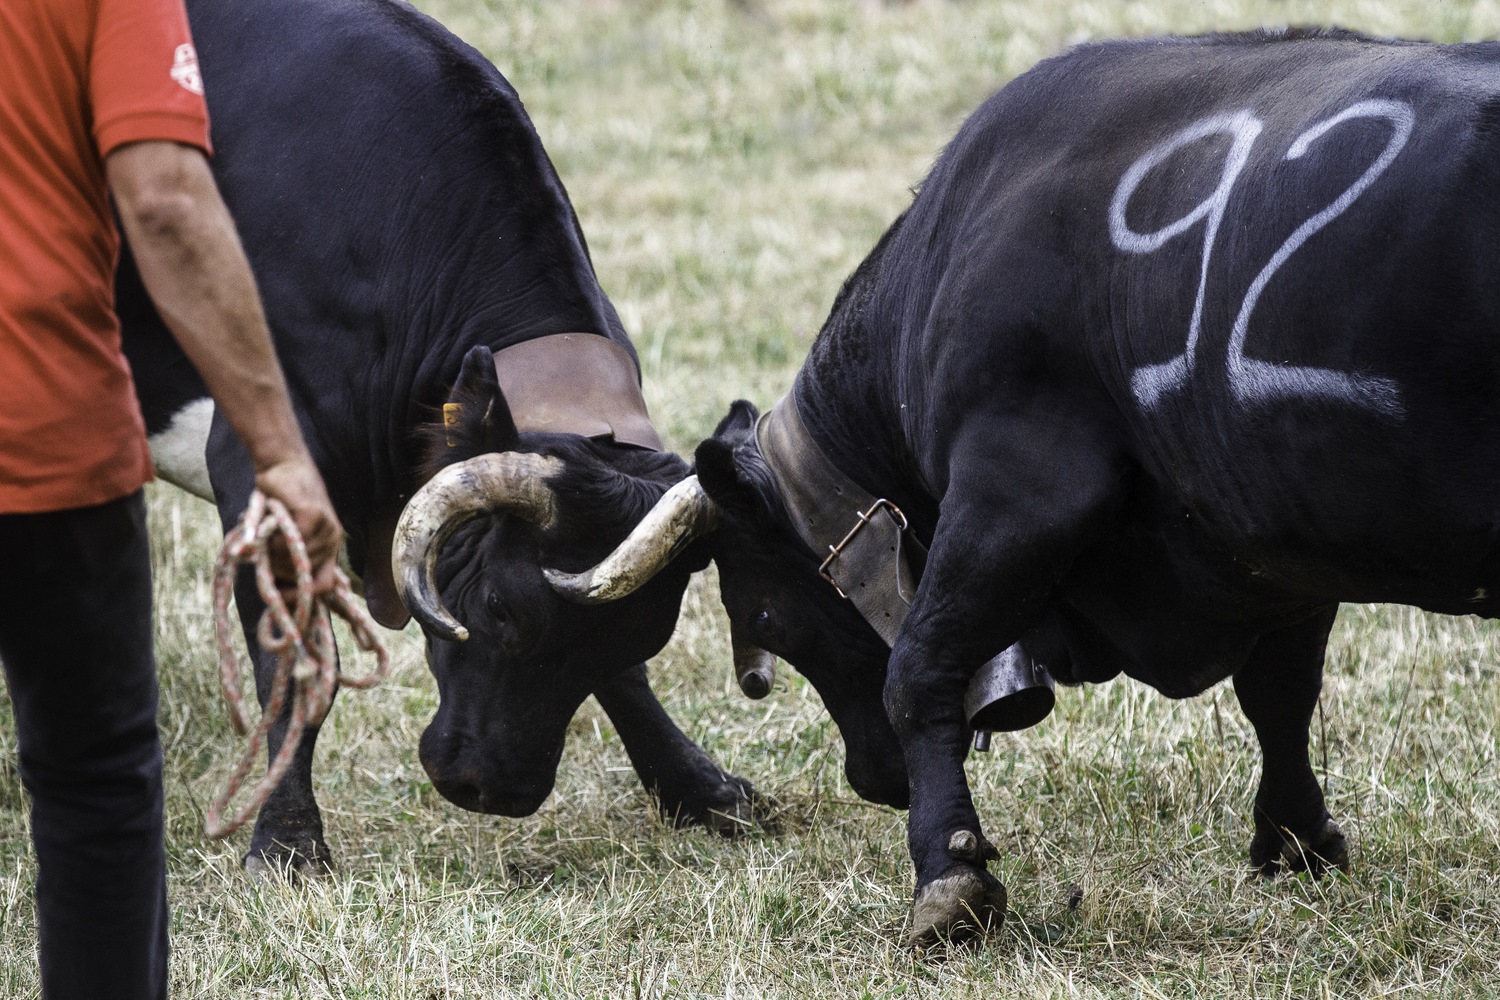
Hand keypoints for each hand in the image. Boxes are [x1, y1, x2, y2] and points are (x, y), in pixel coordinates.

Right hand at [254, 455, 343, 593]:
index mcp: (328, 548)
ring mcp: (326, 528)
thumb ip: (285, 560)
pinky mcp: (314, 515)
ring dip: (274, 553)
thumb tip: (277, 593)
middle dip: (279, 570)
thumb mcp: (284, 536)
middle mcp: (332, 540)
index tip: (279, 596)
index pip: (325, 585)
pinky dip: (275, 538)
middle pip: (303, 576)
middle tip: (266, 551)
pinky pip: (290, 542)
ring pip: (295, 560)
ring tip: (269, 533)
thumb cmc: (279, 503)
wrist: (281, 466)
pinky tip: (272, 524)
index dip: (301, 596)